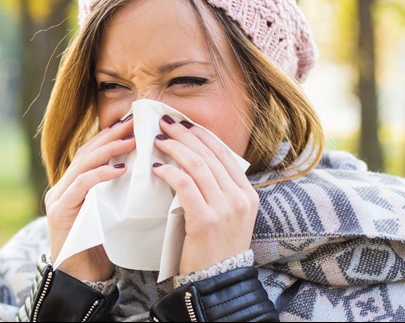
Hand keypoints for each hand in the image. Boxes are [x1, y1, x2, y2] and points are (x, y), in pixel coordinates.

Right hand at [44, 115, 134, 281]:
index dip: (112, 135)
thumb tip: (148, 168)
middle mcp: (63, 187)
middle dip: (112, 135)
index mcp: (75, 184)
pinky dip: (100, 174)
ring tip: (132, 139)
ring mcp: (58, 198)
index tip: (134, 122)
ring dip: (109, 149)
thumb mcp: (113, 212)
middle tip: (135, 122)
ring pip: (83, 164)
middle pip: (87, 151)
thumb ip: (120, 191)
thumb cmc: (103, 248)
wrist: (83, 281)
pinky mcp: (59, 212)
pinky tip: (120, 169)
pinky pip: (81, 185)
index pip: (93, 151)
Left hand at [152, 116, 257, 274]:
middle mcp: (240, 198)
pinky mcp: (206, 220)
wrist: (216, 282)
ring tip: (158, 139)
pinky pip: (185, 186)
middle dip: (185, 135)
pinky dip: (170, 172)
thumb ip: (217, 191)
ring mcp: (225, 208)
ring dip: (175, 148)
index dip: (202, 135)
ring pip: (198, 166)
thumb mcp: (226, 216)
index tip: (183, 123)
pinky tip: (156, 167)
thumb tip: (193, 162)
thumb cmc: (214, 248)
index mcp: (248, 194)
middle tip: (165, 122)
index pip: (224, 154)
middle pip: (210, 155)